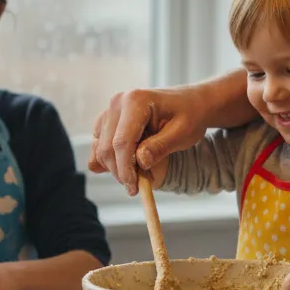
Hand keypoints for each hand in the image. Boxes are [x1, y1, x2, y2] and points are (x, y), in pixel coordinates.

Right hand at [89, 86, 212, 194]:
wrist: (190, 102)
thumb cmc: (189, 115)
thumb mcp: (182, 133)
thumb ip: (160, 147)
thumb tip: (141, 162)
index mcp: (136, 100)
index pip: (122, 142)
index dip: (126, 169)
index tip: (134, 188)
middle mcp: (117, 102)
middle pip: (107, 147)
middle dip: (120, 172)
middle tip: (137, 187)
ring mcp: (109, 110)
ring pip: (100, 148)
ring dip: (115, 168)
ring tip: (138, 176)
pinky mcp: (106, 120)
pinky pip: (99, 145)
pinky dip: (109, 160)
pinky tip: (127, 168)